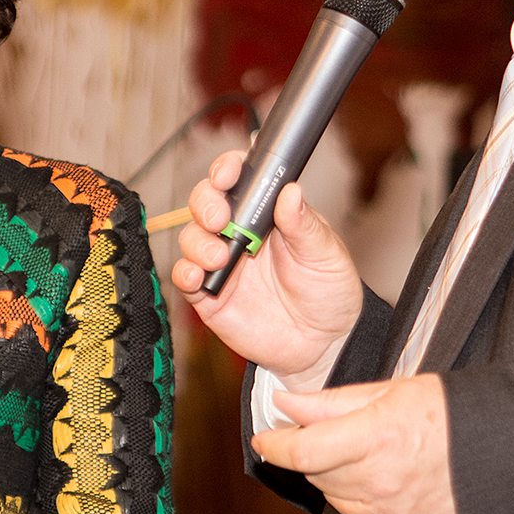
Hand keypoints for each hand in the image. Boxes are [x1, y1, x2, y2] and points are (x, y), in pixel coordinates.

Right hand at [172, 150, 362, 390]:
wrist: (323, 345)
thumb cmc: (329, 292)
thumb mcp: (326, 255)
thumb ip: (305, 225)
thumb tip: (291, 191)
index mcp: (268, 214)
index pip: (240, 179)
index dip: (227, 168)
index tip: (227, 173)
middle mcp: (240, 232)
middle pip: (206, 202)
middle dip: (205, 202)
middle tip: (219, 218)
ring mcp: (222, 263)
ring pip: (191, 237)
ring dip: (198, 241)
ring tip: (220, 257)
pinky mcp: (210, 295)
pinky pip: (184, 277)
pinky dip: (185, 272)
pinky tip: (199, 276)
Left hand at [251, 376, 458, 513]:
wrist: (500, 455)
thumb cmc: (450, 414)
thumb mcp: (390, 392)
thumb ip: (331, 402)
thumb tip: (286, 403)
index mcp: (376, 437)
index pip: (303, 450)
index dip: (274, 444)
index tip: (264, 437)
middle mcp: (379, 480)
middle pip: (314, 472)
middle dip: (311, 451)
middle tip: (329, 431)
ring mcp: (388, 512)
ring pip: (333, 494)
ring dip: (334, 474)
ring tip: (367, 450)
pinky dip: (358, 495)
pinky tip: (382, 474)